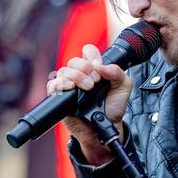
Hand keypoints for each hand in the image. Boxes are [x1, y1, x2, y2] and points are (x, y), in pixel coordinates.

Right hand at [52, 43, 133, 164]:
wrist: (106, 127)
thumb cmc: (113, 107)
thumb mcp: (123, 88)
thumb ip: (118, 73)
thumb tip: (102, 66)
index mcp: (94, 69)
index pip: (87, 51)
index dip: (92, 55)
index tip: (99, 67)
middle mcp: (79, 75)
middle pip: (74, 60)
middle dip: (85, 68)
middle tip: (95, 82)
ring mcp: (69, 86)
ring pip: (64, 71)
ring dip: (76, 76)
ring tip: (88, 88)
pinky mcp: (60, 97)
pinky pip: (53, 85)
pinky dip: (61, 84)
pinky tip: (71, 88)